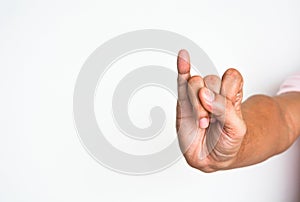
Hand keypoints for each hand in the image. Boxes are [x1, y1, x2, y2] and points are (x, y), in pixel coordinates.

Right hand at [176, 49, 246, 171]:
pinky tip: (183, 56)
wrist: (213, 157)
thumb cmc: (227, 141)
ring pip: (195, 82)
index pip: (232, 77)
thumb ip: (224, 109)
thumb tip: (204, 93)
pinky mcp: (183, 102)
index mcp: (231, 95)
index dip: (228, 91)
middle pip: (211, 80)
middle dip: (210, 102)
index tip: (225, 109)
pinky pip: (181, 81)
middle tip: (210, 121)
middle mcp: (214, 93)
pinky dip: (181, 68)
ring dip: (197, 103)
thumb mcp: (236, 129)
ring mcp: (197, 97)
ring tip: (201, 122)